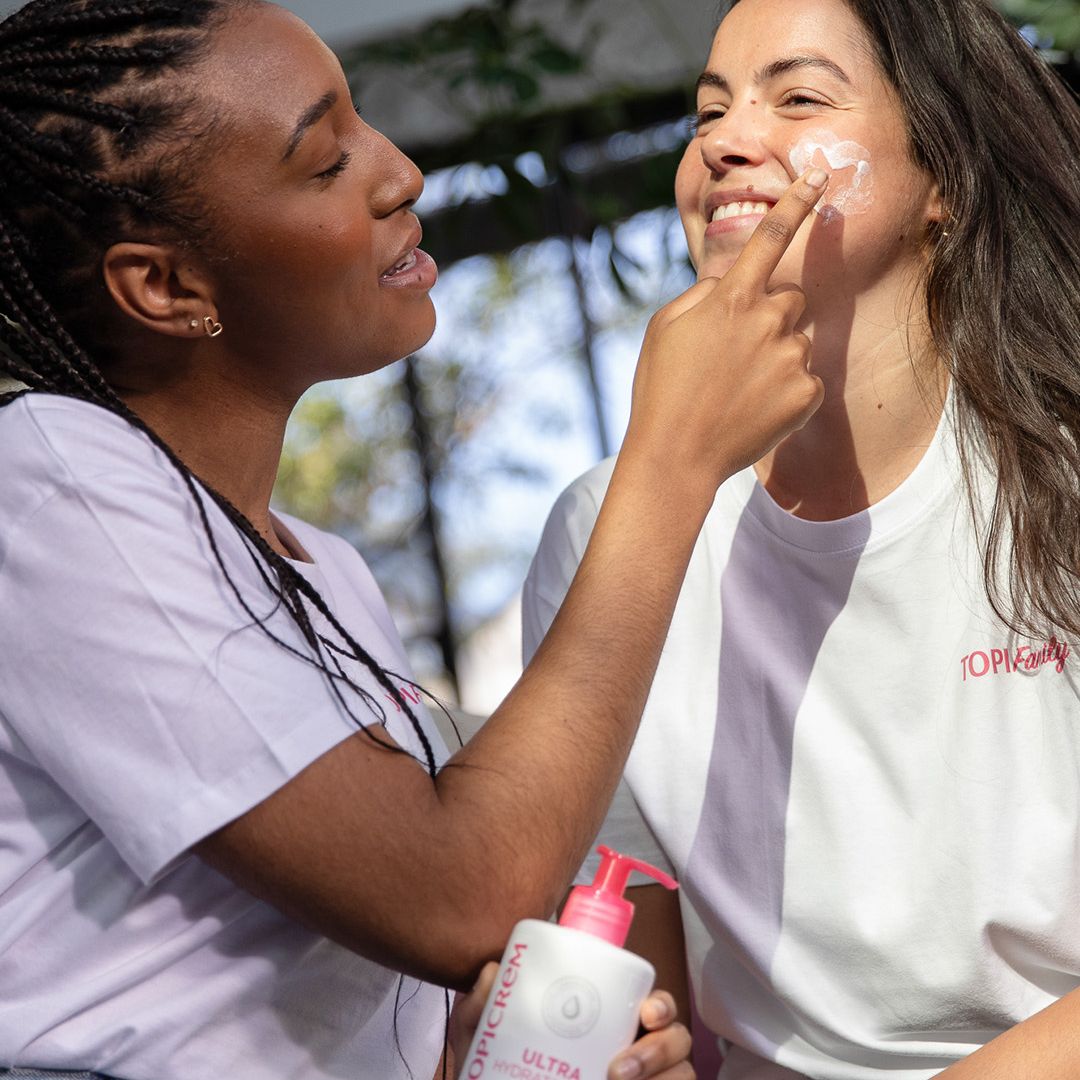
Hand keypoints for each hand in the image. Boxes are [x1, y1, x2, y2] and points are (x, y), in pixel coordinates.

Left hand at [448, 966, 693, 1079]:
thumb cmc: (500, 1073)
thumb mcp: (484, 1040)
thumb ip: (481, 1006)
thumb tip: (493, 971)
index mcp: (610, 1020)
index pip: (651, 1002)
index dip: (661, 1003)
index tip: (648, 1010)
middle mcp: (635, 1049)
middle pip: (676, 1037)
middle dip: (662, 1047)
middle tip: (620, 1067)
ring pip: (682, 1072)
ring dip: (663, 1075)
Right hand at [624, 168, 827, 489]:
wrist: (677, 456)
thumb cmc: (662, 390)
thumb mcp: (664, 328)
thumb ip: (703, 295)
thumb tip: (730, 286)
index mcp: (732, 298)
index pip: (770, 237)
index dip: (796, 202)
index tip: (819, 174)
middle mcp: (769, 320)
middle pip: (789, 299)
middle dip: (769, 318)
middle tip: (733, 357)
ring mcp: (792, 357)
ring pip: (796, 341)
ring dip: (775, 357)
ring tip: (738, 390)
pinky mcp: (808, 393)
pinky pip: (806, 380)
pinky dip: (786, 393)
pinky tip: (755, 410)